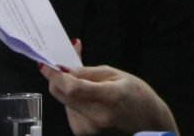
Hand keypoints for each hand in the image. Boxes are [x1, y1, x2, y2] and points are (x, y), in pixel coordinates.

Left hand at [39, 39, 176, 134]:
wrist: (147, 121)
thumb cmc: (137, 95)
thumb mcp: (117, 74)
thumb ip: (89, 72)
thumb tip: (66, 68)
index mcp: (110, 97)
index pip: (73, 87)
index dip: (56, 74)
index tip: (46, 64)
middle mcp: (96, 115)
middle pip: (63, 94)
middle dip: (57, 78)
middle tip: (61, 65)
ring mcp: (88, 127)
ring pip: (64, 101)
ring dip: (67, 89)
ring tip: (86, 83)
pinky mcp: (82, 131)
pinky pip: (69, 109)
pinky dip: (73, 99)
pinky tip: (88, 97)